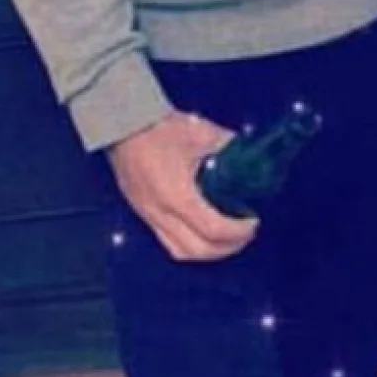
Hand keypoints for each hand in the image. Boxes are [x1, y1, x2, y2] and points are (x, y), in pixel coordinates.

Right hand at [107, 111, 257, 260]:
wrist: (122, 124)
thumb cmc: (161, 128)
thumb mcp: (202, 132)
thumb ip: (229, 146)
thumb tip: (251, 155)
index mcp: (178, 196)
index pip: (214, 229)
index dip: (238, 231)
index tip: (254, 221)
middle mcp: (161, 214)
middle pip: (198, 250)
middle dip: (227, 247)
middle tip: (246, 233)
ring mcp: (148, 216)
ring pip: (180, 252)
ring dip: (208, 252)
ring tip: (227, 238)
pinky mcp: (141, 213)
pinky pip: (167, 242)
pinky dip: (190, 244)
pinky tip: (203, 232)